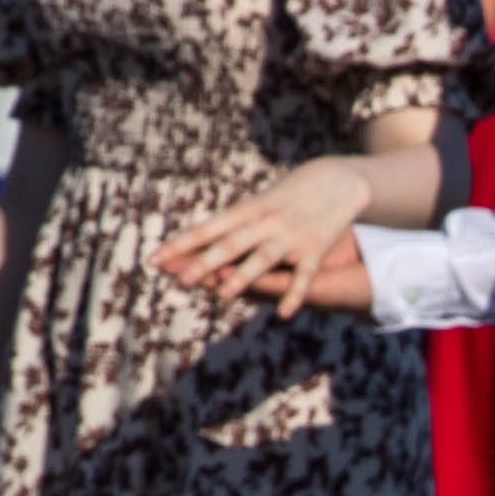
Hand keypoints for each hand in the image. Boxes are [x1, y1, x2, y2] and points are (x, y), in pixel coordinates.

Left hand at [156, 153, 375, 307]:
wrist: (338, 180)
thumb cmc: (288, 194)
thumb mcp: (258, 203)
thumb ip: (231, 223)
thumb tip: (194, 239)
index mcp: (247, 210)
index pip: (208, 229)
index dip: (181, 244)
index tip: (156, 258)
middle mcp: (266, 222)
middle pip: (231, 244)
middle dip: (204, 262)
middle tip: (180, 279)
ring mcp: (291, 236)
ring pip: (262, 259)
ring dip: (242, 276)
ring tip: (221, 294)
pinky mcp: (315, 249)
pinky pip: (303, 276)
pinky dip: (294, 294)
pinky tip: (284, 314)